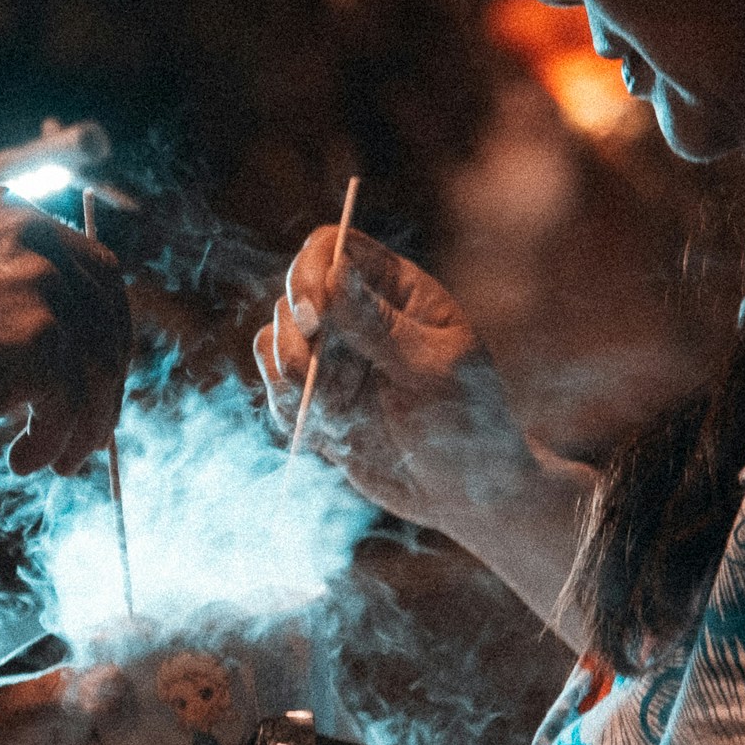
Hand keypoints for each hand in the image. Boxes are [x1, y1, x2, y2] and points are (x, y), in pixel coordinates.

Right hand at [0, 190, 129, 475]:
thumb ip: (6, 293)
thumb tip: (70, 346)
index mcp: (10, 217)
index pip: (97, 271)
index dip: (106, 331)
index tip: (97, 378)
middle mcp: (33, 238)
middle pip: (111, 317)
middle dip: (107, 381)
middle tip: (90, 431)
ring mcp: (39, 285)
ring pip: (100, 368)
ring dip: (85, 424)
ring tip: (57, 461)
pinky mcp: (39, 338)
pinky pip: (75, 404)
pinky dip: (57, 440)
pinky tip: (22, 463)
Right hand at [255, 227, 541, 542]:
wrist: (466, 495)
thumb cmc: (469, 424)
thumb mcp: (433, 370)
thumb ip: (378, 325)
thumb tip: (333, 271)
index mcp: (398, 291)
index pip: (334, 248)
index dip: (309, 271)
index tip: (314, 315)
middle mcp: (359, 316)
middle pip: (294, 294)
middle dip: (298, 335)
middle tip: (318, 372)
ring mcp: (335, 358)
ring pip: (275, 340)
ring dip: (291, 374)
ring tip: (333, 408)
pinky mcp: (317, 400)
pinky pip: (275, 386)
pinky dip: (287, 405)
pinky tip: (328, 431)